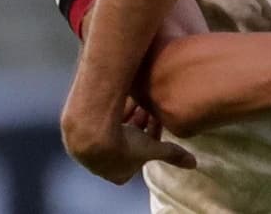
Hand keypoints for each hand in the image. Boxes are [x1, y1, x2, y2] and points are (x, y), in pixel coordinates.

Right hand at [61, 93, 196, 184]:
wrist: (89, 130)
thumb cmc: (122, 143)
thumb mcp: (152, 148)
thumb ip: (172, 154)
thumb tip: (193, 164)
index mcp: (117, 173)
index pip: (137, 159)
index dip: (149, 139)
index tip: (155, 121)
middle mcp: (100, 164)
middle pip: (125, 143)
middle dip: (138, 125)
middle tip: (147, 107)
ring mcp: (87, 148)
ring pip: (112, 130)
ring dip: (125, 116)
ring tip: (136, 99)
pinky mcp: (78, 132)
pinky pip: (99, 120)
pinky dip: (111, 111)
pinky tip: (119, 98)